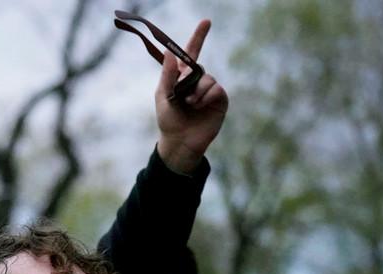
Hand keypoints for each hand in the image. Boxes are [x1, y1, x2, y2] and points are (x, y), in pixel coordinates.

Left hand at [154, 20, 228, 174]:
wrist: (180, 142)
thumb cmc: (169, 121)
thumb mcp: (163, 96)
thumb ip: (167, 75)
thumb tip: (169, 52)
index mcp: (181, 78)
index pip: (191, 54)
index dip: (198, 37)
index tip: (206, 22)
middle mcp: (197, 82)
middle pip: (199, 67)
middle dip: (189, 79)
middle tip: (182, 97)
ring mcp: (209, 90)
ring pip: (208, 78)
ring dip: (198, 91)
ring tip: (190, 105)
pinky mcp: (219, 100)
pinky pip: (217, 89)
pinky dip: (207, 96)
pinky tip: (200, 106)